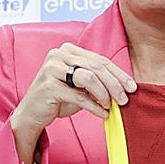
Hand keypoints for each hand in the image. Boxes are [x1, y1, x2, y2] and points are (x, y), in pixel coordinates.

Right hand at [9, 43, 135, 163]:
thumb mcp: (81, 87)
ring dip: (104, 94)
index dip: (118, 73)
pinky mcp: (48, 85)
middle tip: (125, 99)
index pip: (100, 60)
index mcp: (69, 50)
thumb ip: (98, 83)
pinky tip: (102, 114)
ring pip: (89, 78)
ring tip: (110, 106)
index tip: (132, 87)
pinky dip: (94, 106)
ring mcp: (52, 68)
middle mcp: (59, 54)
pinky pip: (78, 95)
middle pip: (97, 67)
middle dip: (115, 84)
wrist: (32, 113)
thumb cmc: (58, 98)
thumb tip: (123, 89)